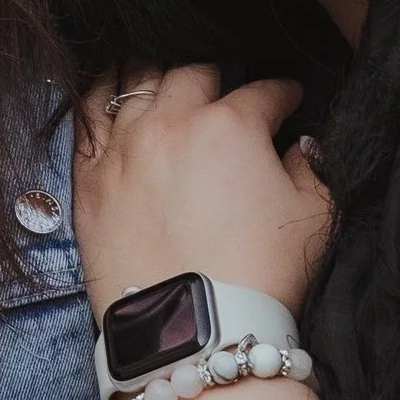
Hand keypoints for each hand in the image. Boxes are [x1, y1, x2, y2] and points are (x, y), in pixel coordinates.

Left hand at [73, 63, 330, 322]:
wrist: (194, 329)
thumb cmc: (261, 275)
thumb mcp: (315, 216)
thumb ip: (313, 167)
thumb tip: (302, 147)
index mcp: (230, 125)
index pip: (263, 91)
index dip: (282, 92)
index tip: (287, 98)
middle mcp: (171, 123)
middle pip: (193, 71)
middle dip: (216, 74)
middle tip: (223, 86)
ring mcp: (123, 147)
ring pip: (132, 81)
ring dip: (154, 71)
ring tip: (162, 71)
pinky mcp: (89, 177)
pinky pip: (85, 117)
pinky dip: (98, 95)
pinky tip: (108, 89)